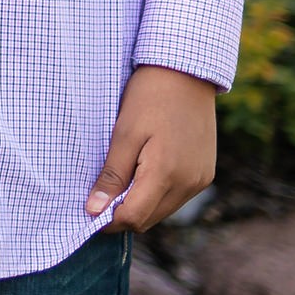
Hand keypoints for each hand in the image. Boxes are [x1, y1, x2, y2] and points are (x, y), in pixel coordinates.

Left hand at [88, 63, 218, 231]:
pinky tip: (142, 174)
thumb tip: (94, 210)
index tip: (88, 209)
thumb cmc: (149, 98)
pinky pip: (177, 198)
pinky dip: (157, 195)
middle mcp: (189, 183)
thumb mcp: (124, 135)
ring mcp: (200, 180)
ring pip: (163, 211)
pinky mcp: (205, 173)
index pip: (133, 217)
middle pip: (148, 219)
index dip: (107, 220)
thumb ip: (112, 176)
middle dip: (122, 214)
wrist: (186, 74)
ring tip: (120, 180)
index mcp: (166, 173)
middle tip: (99, 195)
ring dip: (140, 205)